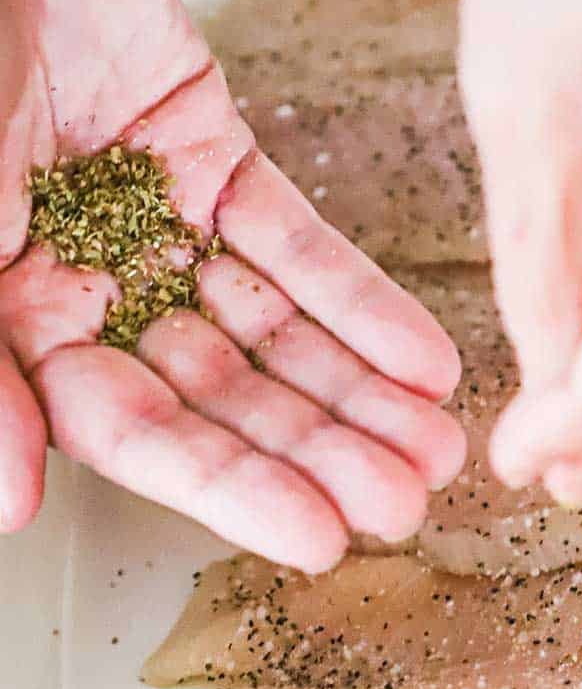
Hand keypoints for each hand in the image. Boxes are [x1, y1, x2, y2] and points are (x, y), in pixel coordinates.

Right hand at [0, 0, 463, 570]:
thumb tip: (8, 495)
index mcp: (20, 317)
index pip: (143, 433)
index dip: (234, 490)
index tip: (320, 536)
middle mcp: (93, 284)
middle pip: (227, 395)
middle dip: (319, 451)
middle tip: (404, 499)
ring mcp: (156, 220)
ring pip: (274, 330)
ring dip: (357, 390)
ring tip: (433, 441)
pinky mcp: (210, 152)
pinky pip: (296, 241)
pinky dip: (358, 298)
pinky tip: (418, 354)